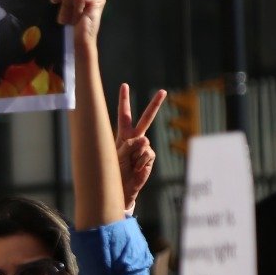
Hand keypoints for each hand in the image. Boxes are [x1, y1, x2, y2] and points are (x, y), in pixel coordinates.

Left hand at [115, 83, 164, 211]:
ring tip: (127, 164)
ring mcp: (143, 149)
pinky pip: (148, 154)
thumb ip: (128, 146)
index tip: (125, 85)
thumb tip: (144, 140)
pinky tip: (135, 169)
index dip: (124, 101)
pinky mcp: (150, 159)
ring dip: (134, 154)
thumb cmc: (112, 171)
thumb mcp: (115, 156)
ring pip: (143, 142)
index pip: (124, 116)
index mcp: (123, 136)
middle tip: (163, 91)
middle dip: (155, 105)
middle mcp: (135, 139)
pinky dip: (141, 162)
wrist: (119, 189)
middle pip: (146, 119)